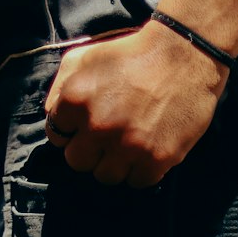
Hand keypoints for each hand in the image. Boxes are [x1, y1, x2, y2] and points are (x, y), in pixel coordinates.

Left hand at [43, 20, 227, 188]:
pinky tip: (148, 150)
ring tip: (129, 144)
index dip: (72, 131)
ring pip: (106, 177)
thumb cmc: (131, 54)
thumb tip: (52, 117)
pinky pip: (137, 182)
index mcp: (76, 99)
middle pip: (78, 163)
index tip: (87, 124)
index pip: (56, 136)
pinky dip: (141, 170)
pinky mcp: (155, 160)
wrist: (184, 55)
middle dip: (90, 150)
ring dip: (115, 164)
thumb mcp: (86, 57)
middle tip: (108, 136)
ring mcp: (127, 146)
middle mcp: (98, 126)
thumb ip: (60, 86)